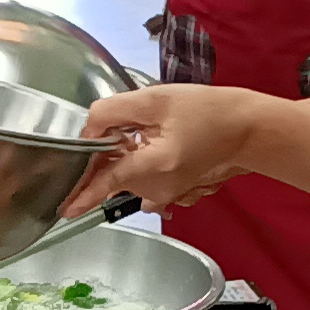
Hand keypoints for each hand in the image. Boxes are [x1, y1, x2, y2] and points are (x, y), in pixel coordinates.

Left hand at [70, 84, 277, 213]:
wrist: (244, 129)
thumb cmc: (207, 111)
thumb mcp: (156, 99)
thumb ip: (113, 111)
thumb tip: (89, 130)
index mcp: (156, 164)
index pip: (109, 181)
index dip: (85, 193)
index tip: (66, 210)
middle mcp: (159, 187)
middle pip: (115, 174)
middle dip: (111, 151)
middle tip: (136, 124)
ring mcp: (166, 193)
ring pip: (128, 176)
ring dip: (127, 155)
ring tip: (155, 133)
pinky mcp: (172, 193)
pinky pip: (143, 180)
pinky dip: (141, 163)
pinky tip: (160, 146)